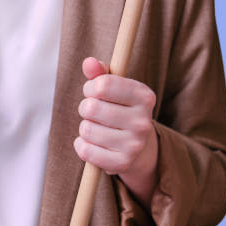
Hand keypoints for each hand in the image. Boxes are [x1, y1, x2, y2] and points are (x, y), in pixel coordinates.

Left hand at [74, 57, 158, 209]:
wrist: (140, 149)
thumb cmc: (121, 111)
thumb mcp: (116, 89)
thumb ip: (100, 73)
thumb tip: (89, 62)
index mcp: (144, 96)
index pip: (103, 84)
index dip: (91, 87)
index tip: (93, 92)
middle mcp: (143, 121)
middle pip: (91, 107)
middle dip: (85, 108)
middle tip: (94, 112)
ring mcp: (134, 144)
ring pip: (86, 129)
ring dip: (84, 127)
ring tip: (97, 128)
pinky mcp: (122, 163)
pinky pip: (85, 150)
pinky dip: (81, 145)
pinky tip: (92, 143)